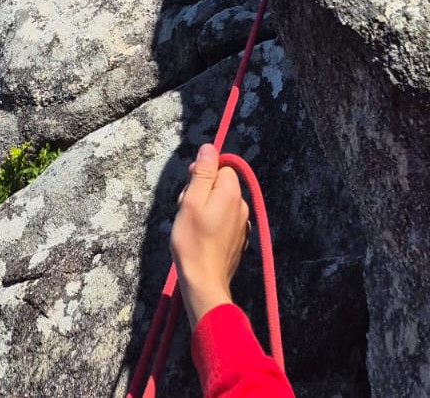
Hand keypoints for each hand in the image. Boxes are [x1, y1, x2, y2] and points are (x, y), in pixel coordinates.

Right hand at [170, 143, 248, 329]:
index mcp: (232, 193)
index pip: (221, 167)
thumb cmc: (193, 241)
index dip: (202, 174)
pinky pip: (224, 220)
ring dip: (205, 208)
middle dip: (202, 192)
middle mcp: (242, 206)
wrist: (204, 282)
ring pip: (221, 203)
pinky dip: (212, 223)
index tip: (188, 190)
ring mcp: (242, 224)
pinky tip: (200, 237)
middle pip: (220, 184)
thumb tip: (209, 148)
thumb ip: (203, 173)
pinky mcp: (239, 239)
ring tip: (191, 226)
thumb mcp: (191, 201)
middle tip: (186, 210)